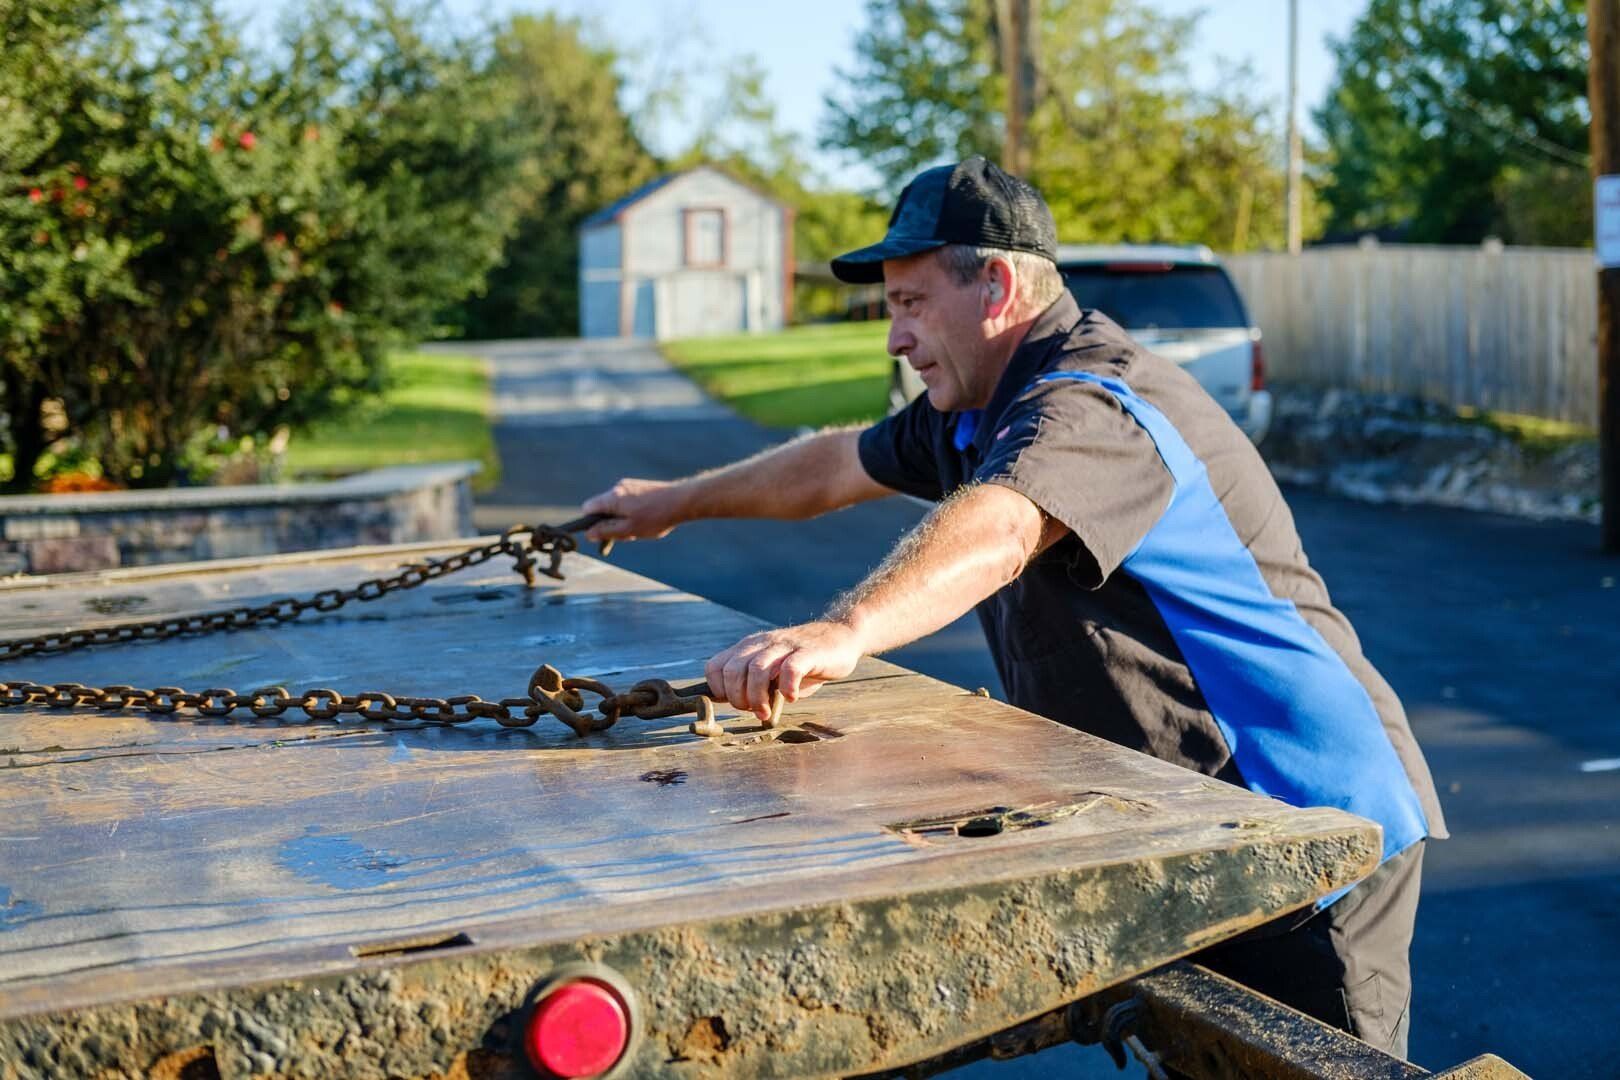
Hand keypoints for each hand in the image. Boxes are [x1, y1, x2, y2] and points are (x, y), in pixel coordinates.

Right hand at [581, 478, 684, 543]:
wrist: (682, 500)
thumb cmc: (656, 516)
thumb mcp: (629, 529)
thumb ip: (607, 531)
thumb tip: (588, 533)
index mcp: (612, 497)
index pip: (588, 507)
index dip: (591, 522)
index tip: (601, 533)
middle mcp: (618, 488)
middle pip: (603, 509)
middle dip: (611, 524)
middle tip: (629, 534)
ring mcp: (629, 485)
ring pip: (617, 507)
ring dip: (624, 520)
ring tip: (642, 527)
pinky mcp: (639, 487)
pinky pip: (628, 502)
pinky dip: (633, 513)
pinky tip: (648, 519)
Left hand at [705, 621, 863, 721]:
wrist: (841, 637)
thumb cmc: (804, 662)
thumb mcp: (773, 671)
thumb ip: (753, 683)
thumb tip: (734, 704)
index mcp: (748, 647)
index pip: (715, 667)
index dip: (720, 691)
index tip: (738, 704)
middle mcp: (762, 644)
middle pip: (732, 670)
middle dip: (738, 698)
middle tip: (755, 711)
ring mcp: (785, 646)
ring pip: (757, 669)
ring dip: (757, 697)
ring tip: (767, 712)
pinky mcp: (808, 652)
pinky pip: (791, 668)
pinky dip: (787, 687)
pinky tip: (792, 697)